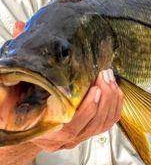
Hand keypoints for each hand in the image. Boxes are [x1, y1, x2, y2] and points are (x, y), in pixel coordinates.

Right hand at [12, 21, 122, 151]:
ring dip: (112, 97)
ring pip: (103, 122)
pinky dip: (116, 104)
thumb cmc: (29, 98)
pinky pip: (110, 121)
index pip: (71, 126)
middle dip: (104, 96)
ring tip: (109, 76)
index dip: (86, 108)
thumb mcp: (23, 80)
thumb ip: (26, 58)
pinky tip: (115, 88)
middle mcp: (64, 137)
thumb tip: (20, 28)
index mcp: (47, 128)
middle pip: (93, 122)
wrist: (34, 120)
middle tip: (105, 74)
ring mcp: (79, 135)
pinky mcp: (91, 130)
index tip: (95, 88)